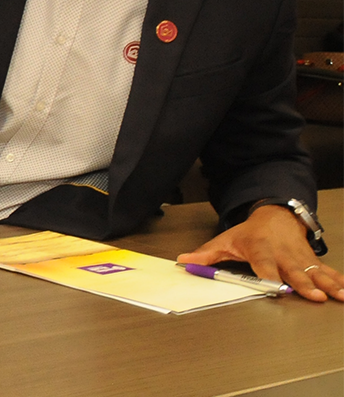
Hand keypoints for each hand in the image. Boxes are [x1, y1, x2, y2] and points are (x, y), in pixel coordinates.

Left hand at [177, 204, 342, 302]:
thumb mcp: (226, 240)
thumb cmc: (250, 233)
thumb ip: (206, 255)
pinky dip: (338, 280)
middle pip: (294, 271)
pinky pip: (327, 271)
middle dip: (304, 284)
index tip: (276, 287)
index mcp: (260, 250)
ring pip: (315, 272)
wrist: (276, 215)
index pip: (264, 265)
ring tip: (339, 296)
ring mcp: (300, 258)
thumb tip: (183, 262)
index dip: (270, 276)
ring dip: (328, 284)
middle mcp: (283, 254)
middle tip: (315, 296)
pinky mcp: (312, 260)